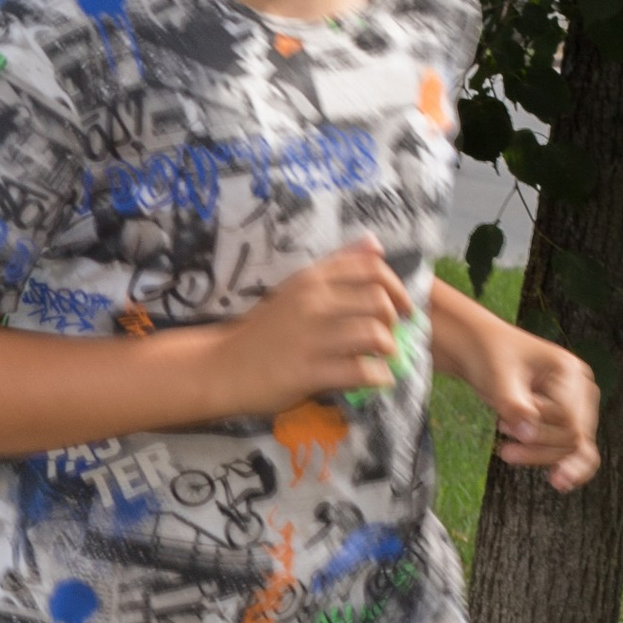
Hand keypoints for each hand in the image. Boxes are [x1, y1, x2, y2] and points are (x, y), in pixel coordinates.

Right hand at [212, 238, 412, 415]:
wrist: (221, 366)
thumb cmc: (263, 329)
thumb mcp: (296, 288)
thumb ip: (337, 265)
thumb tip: (376, 243)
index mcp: (311, 279)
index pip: (371, 269)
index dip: (397, 288)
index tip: (401, 307)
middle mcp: (312, 303)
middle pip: (379, 302)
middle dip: (394, 322)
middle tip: (389, 336)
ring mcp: (310, 337)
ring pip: (374, 335)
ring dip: (388, 349)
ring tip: (381, 358)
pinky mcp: (308, 371)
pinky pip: (360, 371)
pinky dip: (378, 376)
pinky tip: (375, 378)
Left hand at [475, 326, 600, 489]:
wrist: (481, 351)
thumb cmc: (489, 357)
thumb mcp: (497, 378)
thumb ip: (514, 405)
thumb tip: (528, 433)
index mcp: (570, 371)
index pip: (568, 418)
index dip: (540, 432)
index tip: (505, 427)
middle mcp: (582, 389)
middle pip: (574, 435)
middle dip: (538, 446)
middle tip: (503, 446)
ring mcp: (577, 406)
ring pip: (573, 447)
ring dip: (540, 455)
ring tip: (505, 451)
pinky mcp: (567, 421)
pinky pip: (577, 449)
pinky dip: (568, 465)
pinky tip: (560, 483)